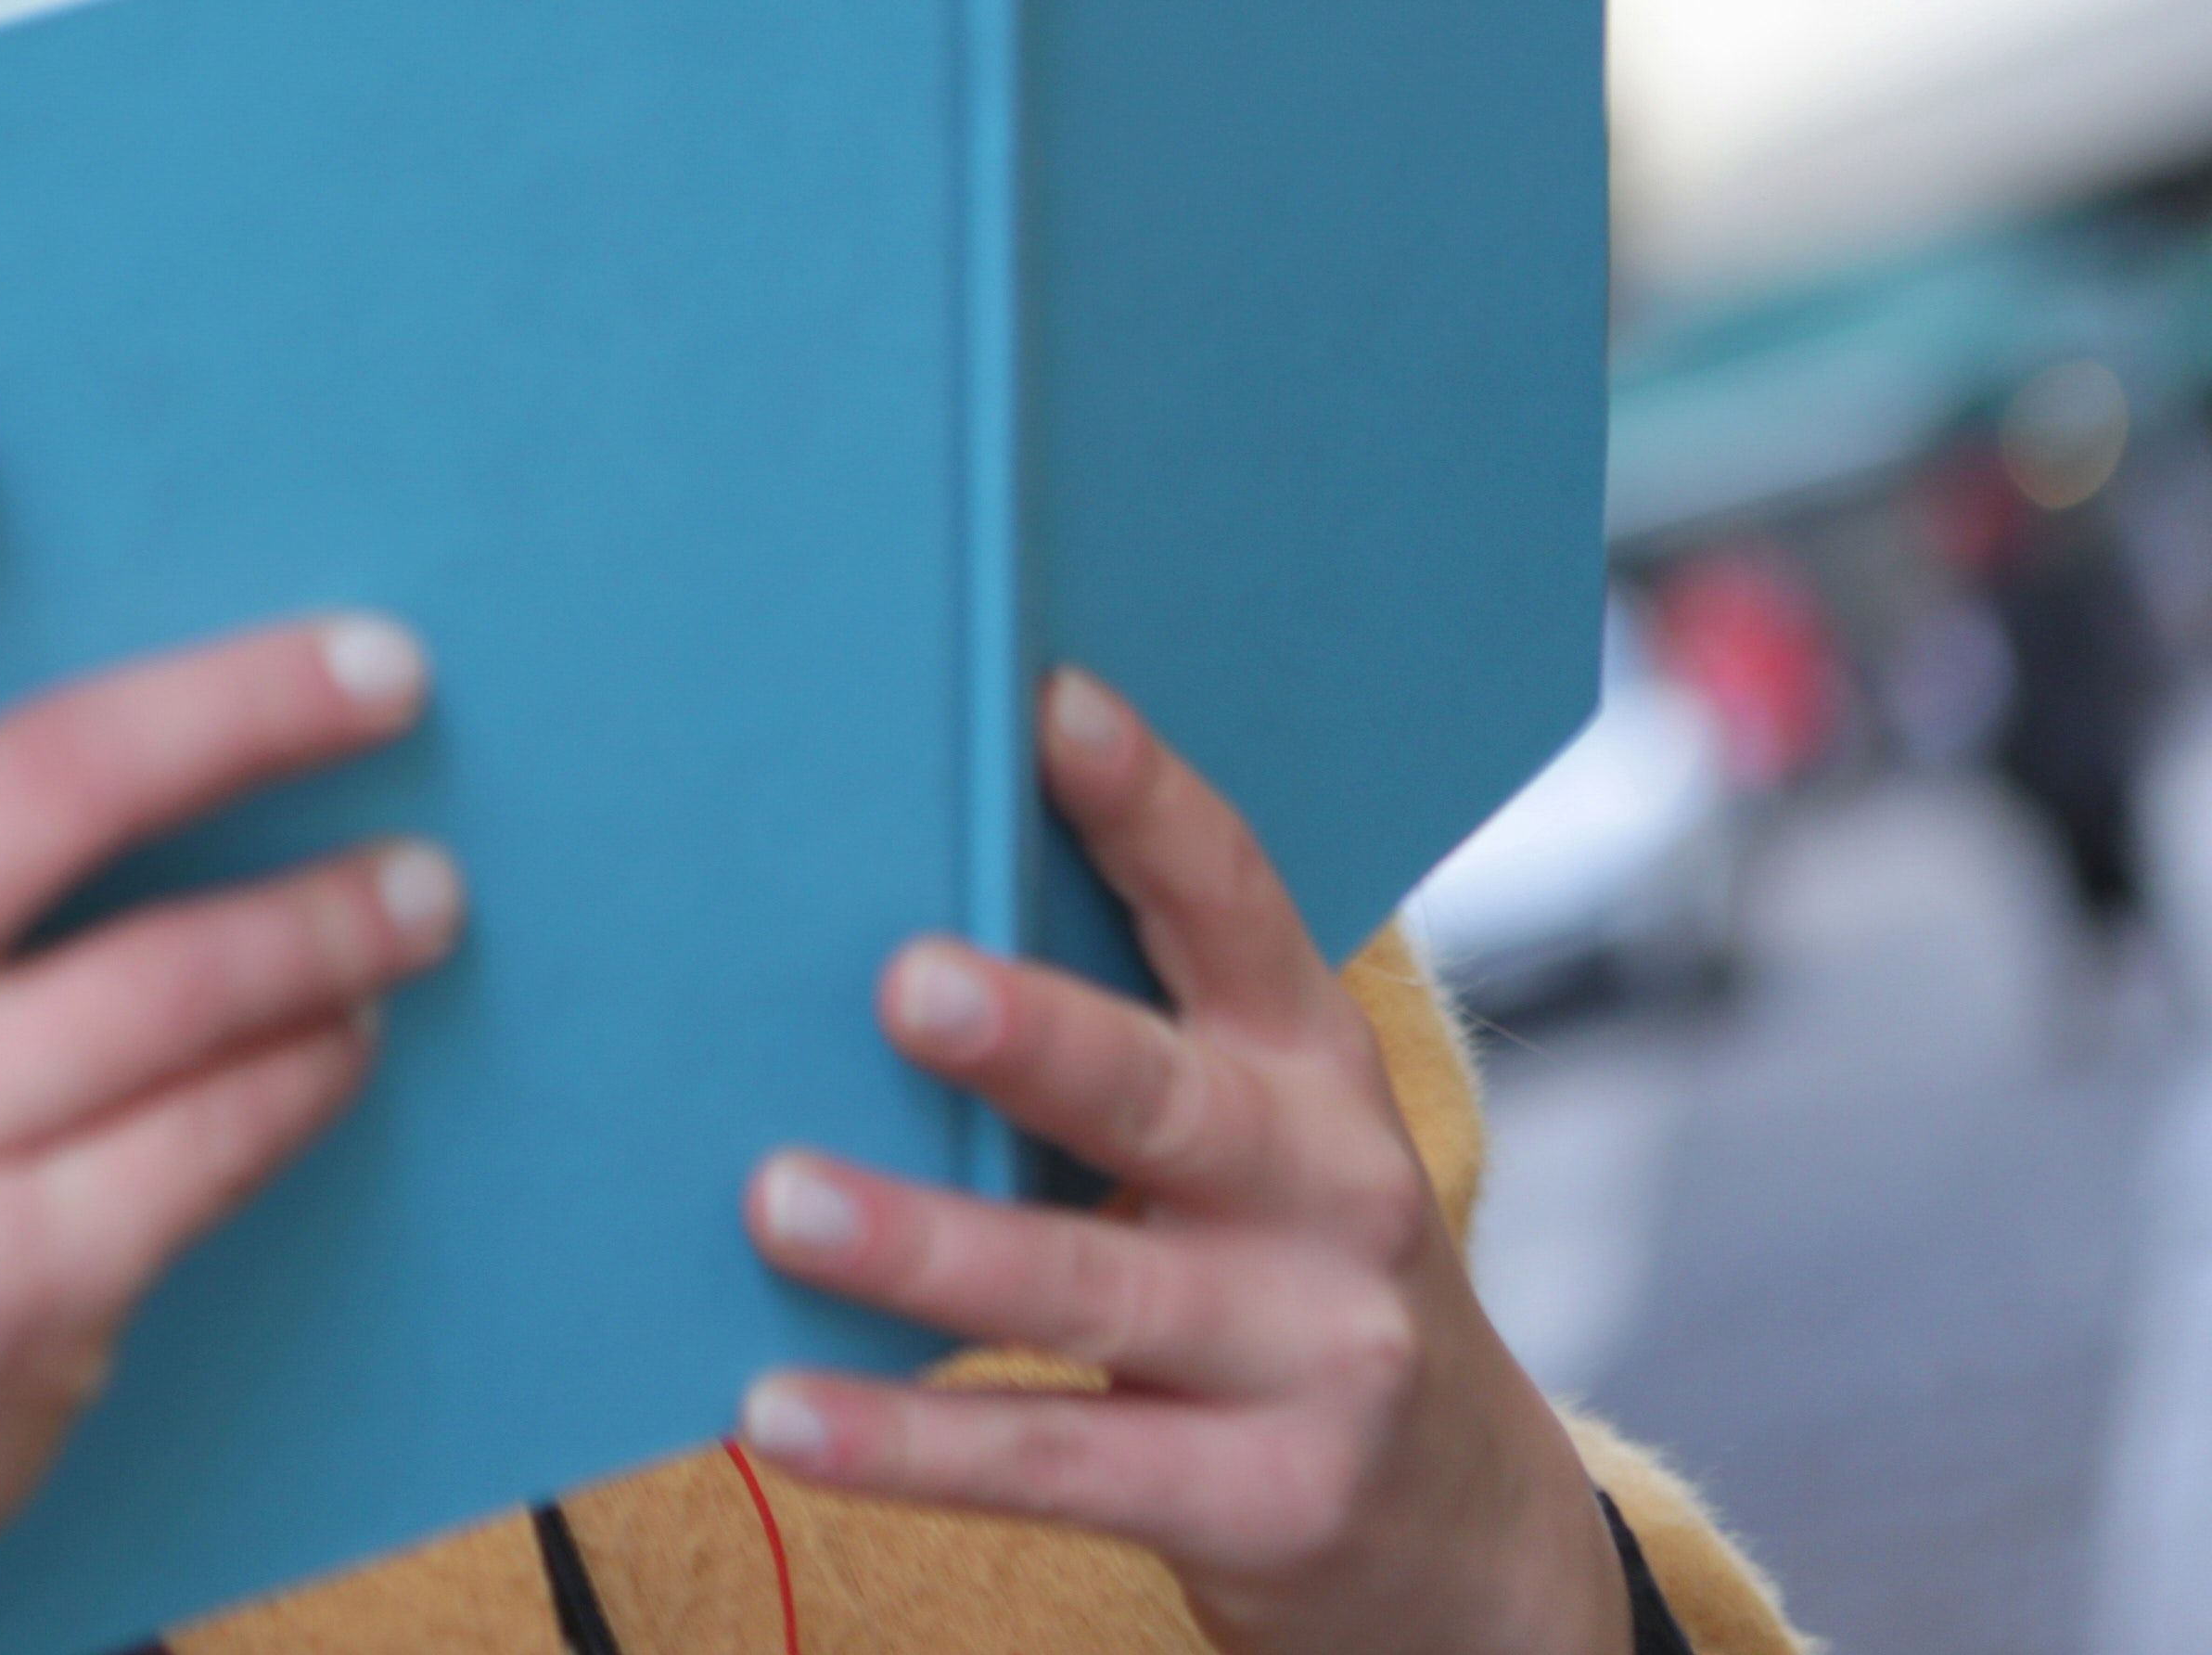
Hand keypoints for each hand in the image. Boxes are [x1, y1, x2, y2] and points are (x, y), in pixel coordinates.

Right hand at [0, 347, 463, 1654]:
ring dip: (334, 918)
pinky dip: (305, 1069)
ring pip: (180, 974)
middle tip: (386, 670)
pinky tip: (341, 1041)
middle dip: (251, 710)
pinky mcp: (8, 1286)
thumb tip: (98, 647)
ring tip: (418, 887)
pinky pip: (220, 1127)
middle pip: (52, 786)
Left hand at [736, 671, 1625, 1654]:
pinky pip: (1056, 1462)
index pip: (1237, 909)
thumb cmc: (1281, 1271)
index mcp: (1311, 1066)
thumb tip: (868, 915)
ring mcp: (1309, 1353)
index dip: (1150, 805)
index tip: (1051, 706)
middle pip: (1167, 1099)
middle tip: (902, 980)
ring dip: (926, 1247)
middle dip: (1038, 1038)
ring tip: (779, 1201)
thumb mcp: (1248, 1142)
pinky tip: (779, 1412)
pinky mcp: (1262, 1498)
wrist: (1456, 1529)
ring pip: (1093, 1284)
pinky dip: (909, 1441)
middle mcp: (1330, 1193)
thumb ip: (1116, 1040)